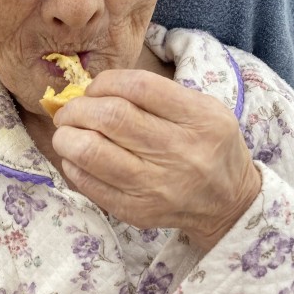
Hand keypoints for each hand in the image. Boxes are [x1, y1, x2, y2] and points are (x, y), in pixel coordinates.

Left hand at [52, 69, 260, 250]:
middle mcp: (180, 152)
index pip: (139, 87)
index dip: (105, 82)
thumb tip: (94, 88)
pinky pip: (90, 184)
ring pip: (93, 152)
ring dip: (67, 137)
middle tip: (69, 111)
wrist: (228, 203)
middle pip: (111, 117)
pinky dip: (73, 166)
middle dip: (77, 108)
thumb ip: (156, 94)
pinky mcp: (138, 211)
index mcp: (200, 118)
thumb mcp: (203, 108)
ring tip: (65, 133)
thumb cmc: (207, 145)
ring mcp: (157, 186)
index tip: (94, 89)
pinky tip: (75, 158)